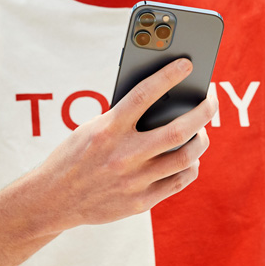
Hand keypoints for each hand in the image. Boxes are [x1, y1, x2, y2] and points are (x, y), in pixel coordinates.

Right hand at [32, 58, 216, 229]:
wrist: (54, 199)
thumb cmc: (75, 155)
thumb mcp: (91, 127)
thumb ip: (122, 117)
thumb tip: (162, 101)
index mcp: (107, 130)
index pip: (144, 95)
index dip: (168, 76)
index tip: (187, 63)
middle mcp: (123, 155)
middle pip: (177, 131)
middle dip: (202, 111)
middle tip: (210, 99)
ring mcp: (133, 181)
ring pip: (185, 158)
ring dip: (201, 140)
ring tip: (202, 130)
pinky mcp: (139, 202)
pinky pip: (177, 182)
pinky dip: (190, 167)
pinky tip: (191, 157)